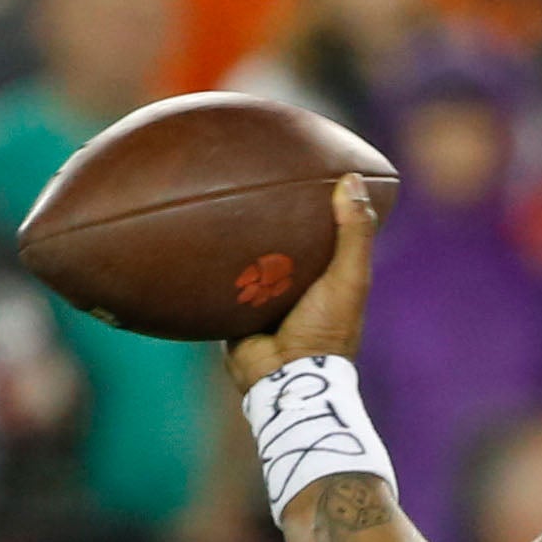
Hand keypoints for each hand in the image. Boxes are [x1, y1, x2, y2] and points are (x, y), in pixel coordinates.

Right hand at [222, 178, 386, 398]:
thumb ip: (354, 233)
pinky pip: (215, 279)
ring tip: (213, 196)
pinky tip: (188, 233)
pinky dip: (207, 262)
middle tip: (246, 173)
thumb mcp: (348, 277)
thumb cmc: (326, 328)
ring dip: (231, 236)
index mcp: (323, 274)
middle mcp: (291, 283)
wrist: (284, 376)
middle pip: (276, 240)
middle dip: (263, 215)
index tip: (300, 166)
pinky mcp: (231, 309)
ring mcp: (259, 296)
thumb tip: (352, 178)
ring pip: (243, 257)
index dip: (312, 202)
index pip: (318, 229)